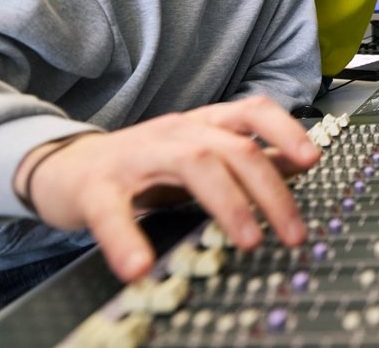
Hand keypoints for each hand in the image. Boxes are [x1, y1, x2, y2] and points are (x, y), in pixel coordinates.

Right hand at [16, 96, 321, 281]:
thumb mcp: (201, 152)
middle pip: (233, 148)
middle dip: (270, 190)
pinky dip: (126, 239)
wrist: (65, 165)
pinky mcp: (96, 188)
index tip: (313, 159)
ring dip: (228, 204)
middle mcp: (175, 133)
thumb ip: (249, 155)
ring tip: (249, 242)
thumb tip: (303, 159)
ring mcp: (137, 156)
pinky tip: (140, 266)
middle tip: (293, 233)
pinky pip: (112, 212)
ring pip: (193, 165)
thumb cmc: (144, 164)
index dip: (286, 130)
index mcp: (203, 125)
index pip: (253, 111)